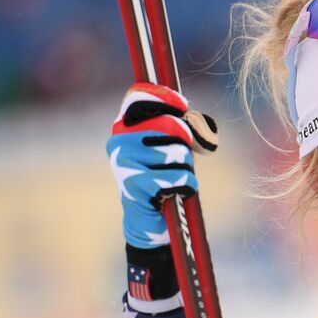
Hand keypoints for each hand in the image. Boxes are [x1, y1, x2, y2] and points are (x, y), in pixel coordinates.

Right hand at [106, 83, 217, 248]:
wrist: (148, 220)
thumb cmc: (162, 177)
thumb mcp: (168, 146)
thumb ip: (179, 126)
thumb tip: (197, 122)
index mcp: (123, 127)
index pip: (138, 97)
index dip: (164, 97)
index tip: (182, 104)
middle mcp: (119, 141)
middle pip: (170, 125)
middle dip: (186, 142)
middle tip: (182, 158)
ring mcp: (125, 162)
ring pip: (179, 152)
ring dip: (186, 167)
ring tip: (172, 178)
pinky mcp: (136, 184)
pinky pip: (180, 177)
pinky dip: (187, 186)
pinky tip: (174, 193)